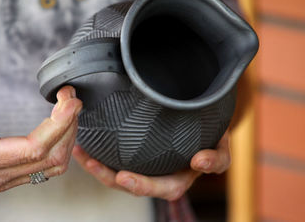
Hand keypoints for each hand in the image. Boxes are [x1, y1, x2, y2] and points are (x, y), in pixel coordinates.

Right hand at [0, 85, 81, 191]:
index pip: (34, 148)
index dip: (58, 125)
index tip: (70, 102)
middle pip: (51, 158)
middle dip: (69, 126)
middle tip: (71, 97)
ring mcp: (2, 178)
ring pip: (52, 166)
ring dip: (67, 136)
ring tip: (69, 108)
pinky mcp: (5, 174)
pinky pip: (44, 167)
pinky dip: (59, 145)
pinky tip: (60, 127)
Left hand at [72, 131, 230, 200]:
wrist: (201, 119)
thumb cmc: (211, 134)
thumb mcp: (221, 146)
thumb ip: (216, 157)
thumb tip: (200, 162)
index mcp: (180, 177)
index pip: (166, 187)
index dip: (146, 185)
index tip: (125, 178)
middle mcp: (161, 175)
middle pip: (136, 185)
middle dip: (116, 179)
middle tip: (100, 168)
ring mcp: (146, 166)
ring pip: (120, 175)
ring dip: (100, 168)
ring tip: (84, 155)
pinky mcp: (135, 154)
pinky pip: (115, 159)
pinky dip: (99, 155)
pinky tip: (84, 145)